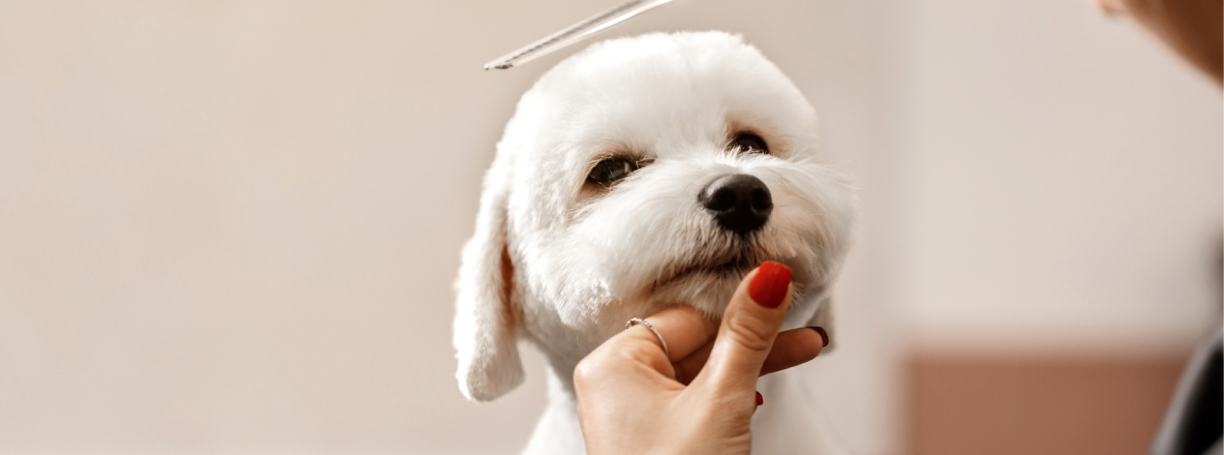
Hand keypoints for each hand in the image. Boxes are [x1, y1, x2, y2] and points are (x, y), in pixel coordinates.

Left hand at [573, 261, 828, 454]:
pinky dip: (727, 398)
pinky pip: (692, 401)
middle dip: (755, 342)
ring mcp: (630, 414)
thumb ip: (747, 336)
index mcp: (613, 362)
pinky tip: (755, 400)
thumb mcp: (721, 400)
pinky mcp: (649, 438)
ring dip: (749, 368)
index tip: (785, 297)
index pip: (689, 317)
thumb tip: (768, 277)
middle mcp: (613, 383)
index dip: (740, 312)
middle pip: (697, 344)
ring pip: (699, 373)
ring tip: (803, 352)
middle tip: (808, 335)